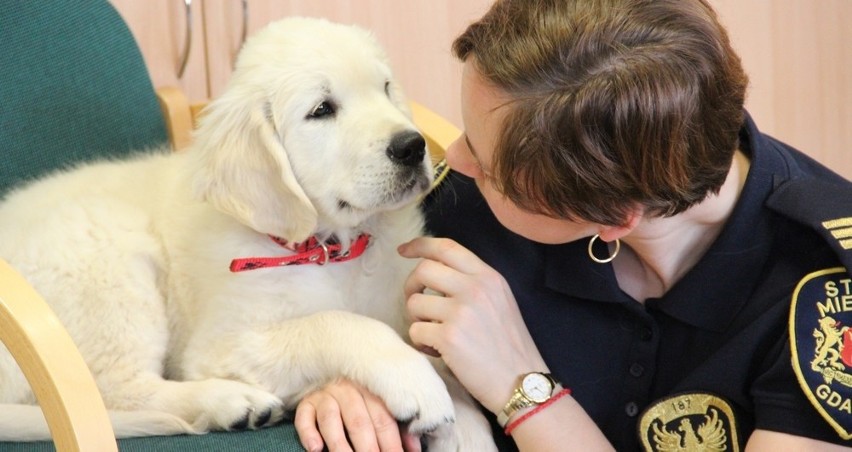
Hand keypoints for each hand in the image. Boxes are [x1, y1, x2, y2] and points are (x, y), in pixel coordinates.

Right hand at [294, 379, 421, 451]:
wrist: (330, 373)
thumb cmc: (363, 399)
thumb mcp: (380, 408)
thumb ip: (398, 427)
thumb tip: (415, 449)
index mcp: (372, 390)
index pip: (384, 419)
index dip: (392, 444)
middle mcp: (348, 389)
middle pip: (359, 421)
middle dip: (368, 448)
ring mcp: (325, 395)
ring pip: (331, 419)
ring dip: (339, 444)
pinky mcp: (306, 402)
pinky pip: (304, 416)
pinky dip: (309, 432)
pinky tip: (315, 448)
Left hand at [398, 237, 548, 413]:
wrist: (520, 382)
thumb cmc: (508, 345)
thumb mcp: (500, 300)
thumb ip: (473, 282)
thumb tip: (435, 272)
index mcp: (488, 276)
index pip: (446, 247)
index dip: (420, 245)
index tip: (403, 250)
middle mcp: (475, 288)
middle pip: (423, 270)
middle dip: (411, 286)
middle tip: (417, 304)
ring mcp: (461, 312)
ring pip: (414, 302)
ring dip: (416, 319)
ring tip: (434, 334)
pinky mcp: (449, 337)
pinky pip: (415, 331)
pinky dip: (420, 343)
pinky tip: (437, 351)